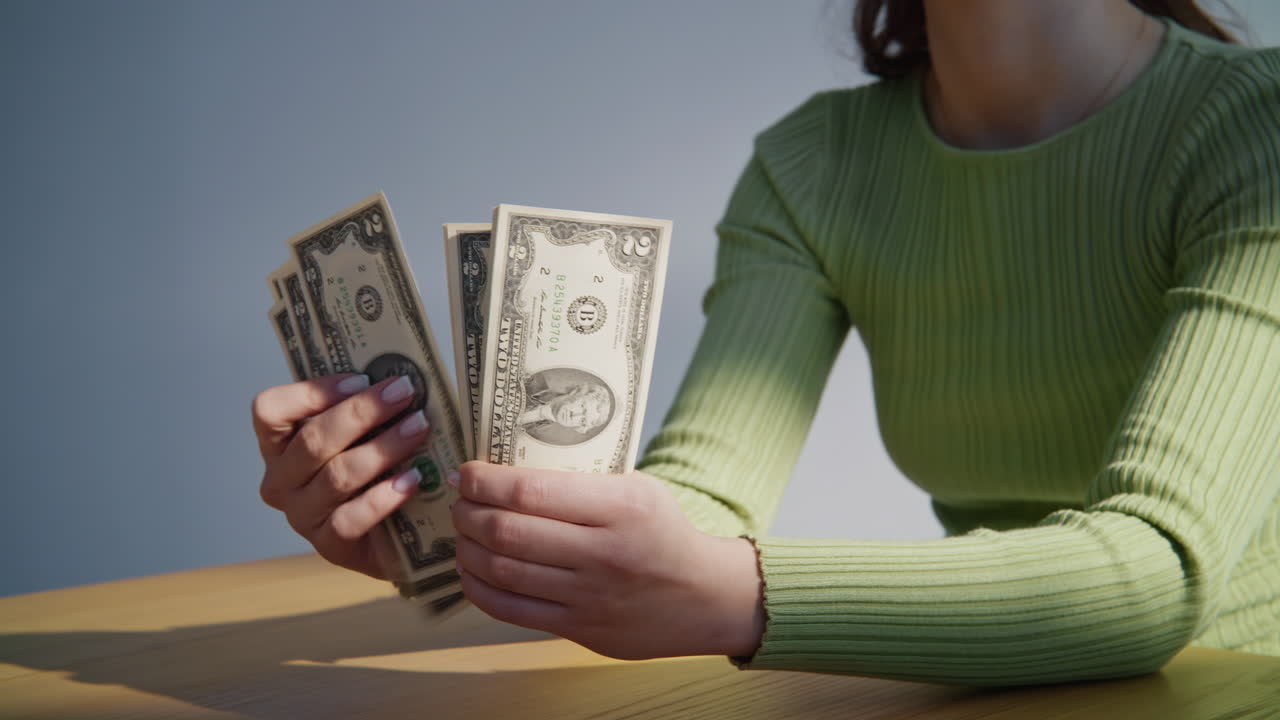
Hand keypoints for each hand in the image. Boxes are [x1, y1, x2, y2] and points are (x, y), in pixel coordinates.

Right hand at [251, 374, 430, 579]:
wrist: (393, 538)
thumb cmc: (372, 473)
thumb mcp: (360, 436)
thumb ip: (363, 410)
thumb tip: (393, 379)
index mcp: (278, 446)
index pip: (270, 411)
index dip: (312, 392)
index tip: (361, 379)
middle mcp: (280, 481)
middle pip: (312, 441)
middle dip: (362, 412)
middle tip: (405, 393)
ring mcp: (301, 516)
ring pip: (336, 476)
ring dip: (382, 448)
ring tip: (419, 428)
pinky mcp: (328, 545)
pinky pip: (350, 519)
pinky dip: (384, 496)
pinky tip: (413, 480)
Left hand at [450, 462, 765, 659]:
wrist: (705, 597)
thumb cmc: (664, 531)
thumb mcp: (637, 487)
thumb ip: (581, 480)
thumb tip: (507, 468)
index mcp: (620, 506)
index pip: (532, 491)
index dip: (485, 481)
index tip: (467, 473)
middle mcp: (603, 552)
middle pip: (508, 531)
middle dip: (468, 512)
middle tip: (459, 501)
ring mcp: (589, 596)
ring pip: (502, 571)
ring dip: (467, 548)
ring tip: (462, 532)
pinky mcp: (579, 629)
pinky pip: (511, 610)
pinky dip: (479, 587)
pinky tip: (472, 571)